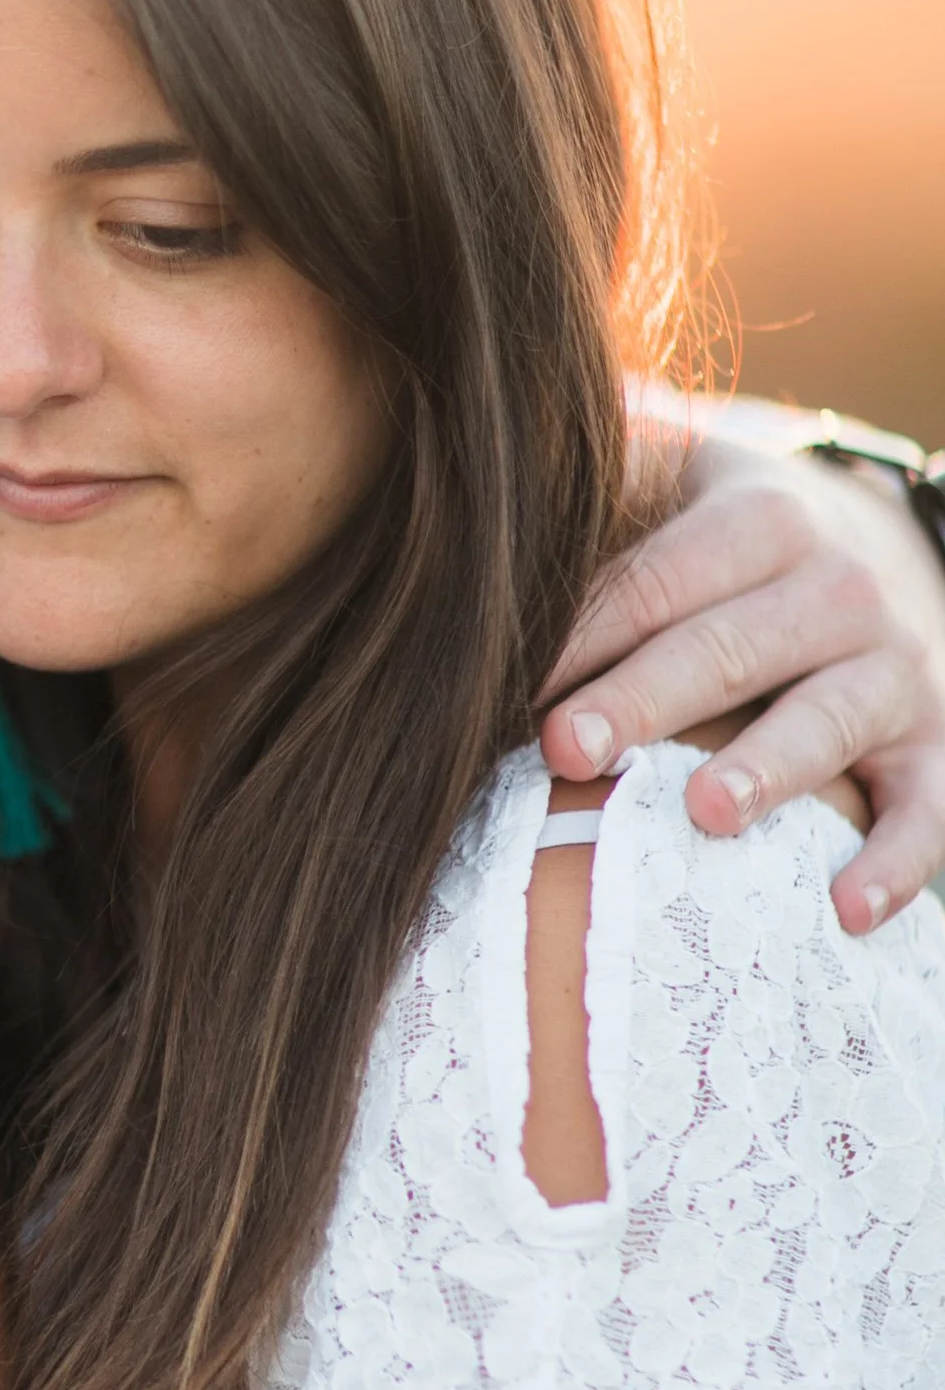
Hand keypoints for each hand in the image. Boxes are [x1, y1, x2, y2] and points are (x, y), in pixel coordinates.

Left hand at [542, 424, 944, 930]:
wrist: (886, 551)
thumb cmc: (733, 534)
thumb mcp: (685, 476)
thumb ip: (609, 476)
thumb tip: (489, 490)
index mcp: (761, 519)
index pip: (659, 579)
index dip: (583, 631)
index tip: (509, 680)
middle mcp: (838, 589)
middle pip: (729, 649)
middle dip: (648, 698)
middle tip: (568, 746)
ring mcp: (893, 670)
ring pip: (827, 721)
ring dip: (767, 769)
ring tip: (703, 813)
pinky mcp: (934, 746)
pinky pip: (924, 808)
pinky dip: (894, 863)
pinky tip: (844, 912)